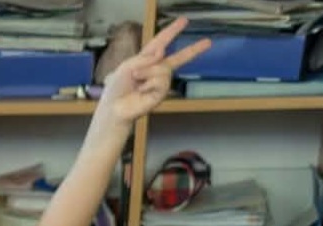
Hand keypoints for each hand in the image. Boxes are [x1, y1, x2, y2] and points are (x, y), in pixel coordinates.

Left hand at [93, 16, 209, 129]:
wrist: (114, 108)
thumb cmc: (117, 87)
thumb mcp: (128, 65)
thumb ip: (145, 57)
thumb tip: (162, 52)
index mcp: (147, 59)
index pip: (162, 42)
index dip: (172, 31)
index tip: (184, 21)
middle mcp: (156, 69)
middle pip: (178, 58)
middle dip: (193, 50)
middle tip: (208, 42)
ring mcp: (160, 82)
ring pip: (164, 68)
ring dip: (148, 72)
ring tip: (137, 80)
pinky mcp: (161, 94)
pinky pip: (161, 80)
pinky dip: (149, 83)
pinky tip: (141, 90)